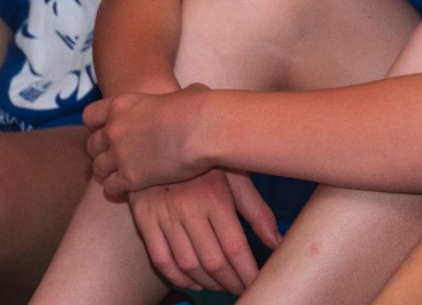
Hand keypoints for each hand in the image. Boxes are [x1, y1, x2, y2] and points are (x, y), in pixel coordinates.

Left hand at [85, 84, 210, 195]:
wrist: (203, 130)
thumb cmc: (199, 107)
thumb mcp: (181, 93)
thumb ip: (174, 98)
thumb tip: (190, 97)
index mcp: (123, 105)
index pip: (90, 115)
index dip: (97, 125)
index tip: (110, 131)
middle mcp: (114, 129)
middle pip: (91, 146)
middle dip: (102, 152)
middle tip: (118, 157)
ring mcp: (119, 155)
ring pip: (98, 169)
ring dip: (109, 173)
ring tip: (124, 175)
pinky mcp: (130, 178)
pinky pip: (110, 188)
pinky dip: (118, 189)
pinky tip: (131, 188)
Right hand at [127, 169, 281, 295]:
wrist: (163, 133)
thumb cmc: (207, 155)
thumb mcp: (236, 174)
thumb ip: (257, 210)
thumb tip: (277, 241)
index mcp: (215, 196)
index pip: (235, 247)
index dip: (247, 272)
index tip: (257, 282)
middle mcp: (188, 208)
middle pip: (213, 261)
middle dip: (231, 282)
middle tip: (242, 288)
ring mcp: (163, 215)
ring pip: (187, 264)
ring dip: (207, 283)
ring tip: (222, 286)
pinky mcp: (144, 218)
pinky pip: (160, 259)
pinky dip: (177, 277)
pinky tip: (193, 281)